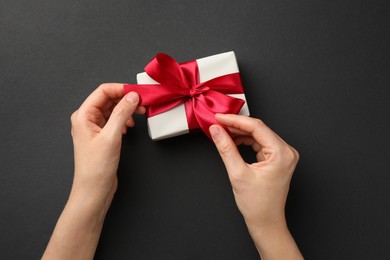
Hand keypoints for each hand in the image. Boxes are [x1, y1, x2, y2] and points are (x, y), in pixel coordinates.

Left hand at [43, 83, 144, 259]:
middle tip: (143, 104)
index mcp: (83, 115)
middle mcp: (87, 119)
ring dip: (126, 110)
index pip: (103, 91)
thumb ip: (122, 113)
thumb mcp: (111, 137)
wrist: (94, 190)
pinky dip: (124, 120)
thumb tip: (132, 96)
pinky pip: (114, 121)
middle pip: (109, 99)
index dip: (121, 89)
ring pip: (113, 110)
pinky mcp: (102, 136)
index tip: (138, 92)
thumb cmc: (96, 168)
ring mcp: (94, 128)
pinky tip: (129, 128)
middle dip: (126, 100)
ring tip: (138, 116)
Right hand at [209, 114, 302, 258]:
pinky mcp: (277, 159)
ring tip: (223, 133)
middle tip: (218, 124)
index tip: (219, 118)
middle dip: (236, 126)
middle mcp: (286, 152)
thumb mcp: (238, 174)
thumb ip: (226, 148)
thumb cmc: (258, 205)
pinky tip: (233, 141)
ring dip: (240, 133)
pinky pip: (260, 143)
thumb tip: (217, 131)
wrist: (266, 222)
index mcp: (281, 153)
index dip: (235, 120)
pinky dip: (245, 141)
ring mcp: (283, 155)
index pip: (256, 127)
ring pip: (258, 135)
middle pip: (258, 129)